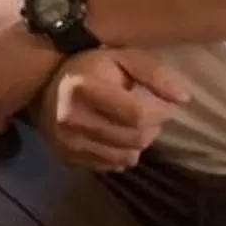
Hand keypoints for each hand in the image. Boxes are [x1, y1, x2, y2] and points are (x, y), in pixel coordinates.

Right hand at [34, 48, 193, 172]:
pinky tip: (116, 138)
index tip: (163, 106)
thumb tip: (184, 99)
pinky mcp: (67, 158)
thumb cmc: (89, 68)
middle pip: (134, 139)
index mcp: (84, 89)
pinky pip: (110, 167)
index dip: (160, 114)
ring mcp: (67, 142)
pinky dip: (121, 155)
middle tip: (148, 115)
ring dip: (138, 143)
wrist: (41, 85)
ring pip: (125, 157)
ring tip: (132, 126)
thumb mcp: (121, 59)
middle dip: (151, 129)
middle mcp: (72, 119)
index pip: (137, 115)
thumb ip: (154, 74)